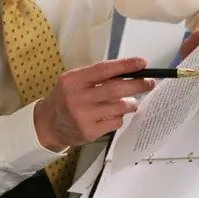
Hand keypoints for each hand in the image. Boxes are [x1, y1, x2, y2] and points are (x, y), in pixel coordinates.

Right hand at [33, 57, 155, 150]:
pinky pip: (114, 122)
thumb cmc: (66, 99)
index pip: (104, 69)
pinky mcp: (89, 132)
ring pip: (117, 108)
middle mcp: (77, 98)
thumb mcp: (75, 82)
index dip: (125, 66)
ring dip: (131, 104)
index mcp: (73, 80)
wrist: (49, 124)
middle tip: (150, 83)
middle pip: (115, 90)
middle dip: (137, 85)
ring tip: (133, 102)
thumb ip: (97, 78)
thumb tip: (127, 74)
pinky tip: (116, 116)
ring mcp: (83, 117)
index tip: (142, 63)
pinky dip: (119, 117)